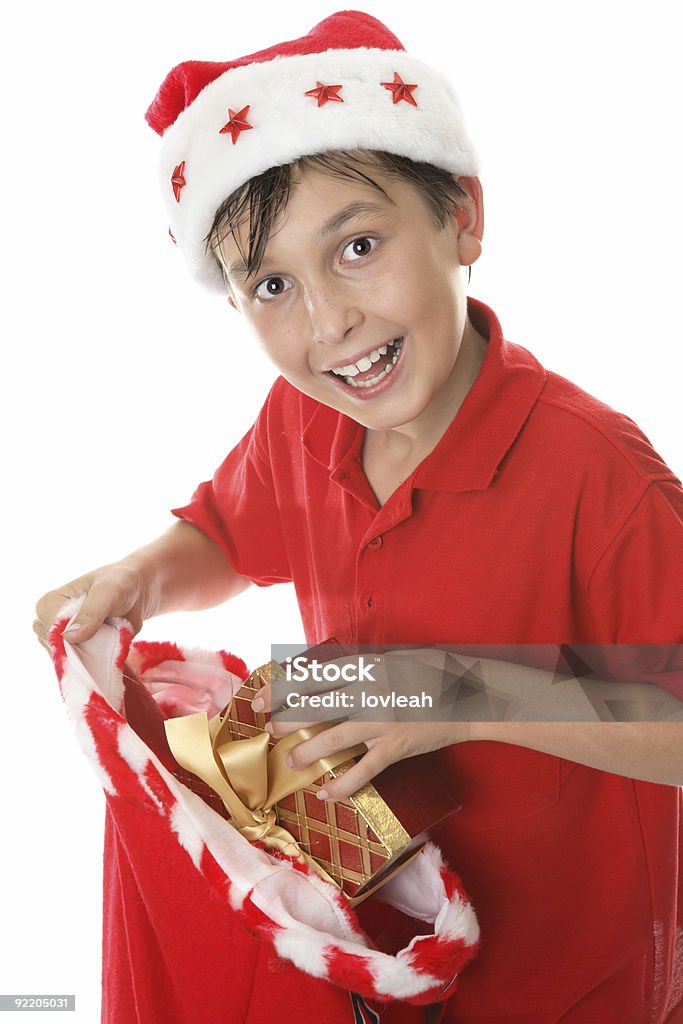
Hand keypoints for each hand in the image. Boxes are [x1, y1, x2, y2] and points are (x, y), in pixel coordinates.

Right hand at [33, 561, 151, 655]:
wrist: (138, 589)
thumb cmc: (121, 582)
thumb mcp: (109, 591)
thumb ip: (91, 612)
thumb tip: (69, 637)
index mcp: (47, 605)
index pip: (52, 635)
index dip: (74, 641)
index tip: (101, 633)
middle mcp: (49, 624)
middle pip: (59, 652)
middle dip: (86, 650)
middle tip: (110, 634)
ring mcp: (63, 640)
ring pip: (72, 662)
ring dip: (95, 656)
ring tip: (112, 637)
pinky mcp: (78, 650)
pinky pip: (84, 666)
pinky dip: (100, 662)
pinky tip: (113, 649)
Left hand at [255, 676, 469, 800]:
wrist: (468, 695)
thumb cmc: (431, 672)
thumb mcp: (393, 659)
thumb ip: (362, 669)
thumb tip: (328, 678)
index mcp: (367, 666)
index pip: (315, 677)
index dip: (285, 688)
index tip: (262, 696)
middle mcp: (370, 692)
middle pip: (317, 705)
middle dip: (287, 717)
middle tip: (268, 727)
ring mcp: (383, 721)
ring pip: (335, 737)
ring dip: (307, 749)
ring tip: (289, 760)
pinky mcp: (396, 746)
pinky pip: (364, 769)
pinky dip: (343, 784)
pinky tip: (325, 793)